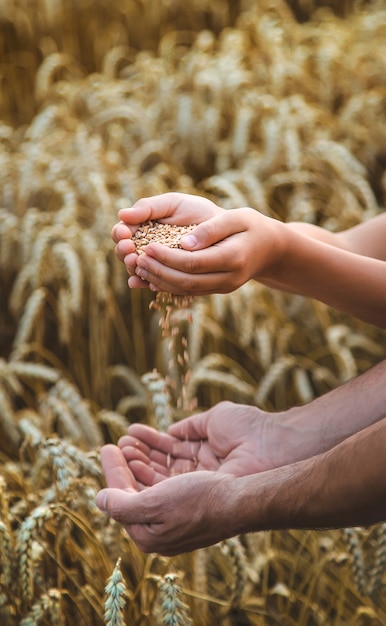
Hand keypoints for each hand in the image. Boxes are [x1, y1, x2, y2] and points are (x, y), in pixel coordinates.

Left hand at [96, 443, 238, 554]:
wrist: (239, 503)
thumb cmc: (198, 500)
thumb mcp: (154, 503)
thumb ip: (122, 504)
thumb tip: (99, 499)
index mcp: (146, 535)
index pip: (119, 499)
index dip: (112, 471)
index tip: (107, 446)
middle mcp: (158, 533)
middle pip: (132, 495)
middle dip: (124, 467)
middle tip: (117, 444)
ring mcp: (174, 522)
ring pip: (149, 490)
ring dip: (139, 466)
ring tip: (132, 445)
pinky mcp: (188, 512)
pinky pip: (165, 489)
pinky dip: (156, 471)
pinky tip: (155, 457)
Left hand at [111, 192, 283, 294]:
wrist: (271, 248)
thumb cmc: (252, 226)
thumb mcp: (237, 218)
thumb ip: (212, 229)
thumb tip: (184, 243)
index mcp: (233, 258)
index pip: (193, 263)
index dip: (167, 258)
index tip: (147, 247)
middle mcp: (228, 278)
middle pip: (186, 282)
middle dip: (158, 272)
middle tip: (137, 259)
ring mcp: (223, 287)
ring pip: (186, 290)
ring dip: (160, 281)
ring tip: (139, 268)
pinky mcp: (217, 289)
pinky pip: (189, 291)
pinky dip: (169, 285)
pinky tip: (152, 277)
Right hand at [117, 401, 286, 487]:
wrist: (271, 448)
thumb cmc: (248, 429)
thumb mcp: (214, 419)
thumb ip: (189, 427)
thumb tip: (169, 432)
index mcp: (207, 453)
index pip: (171, 450)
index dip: (150, 444)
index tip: (128, 435)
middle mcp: (202, 473)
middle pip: (162, 467)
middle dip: (138, 457)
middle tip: (116, 447)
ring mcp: (200, 488)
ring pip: (160, 480)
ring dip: (136, 467)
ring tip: (116, 453)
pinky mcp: (197, 499)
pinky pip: (165, 491)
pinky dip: (146, 480)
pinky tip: (128, 467)